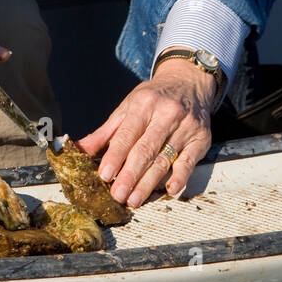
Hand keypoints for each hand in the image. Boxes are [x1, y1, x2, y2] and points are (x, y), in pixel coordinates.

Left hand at [76, 59, 217, 207]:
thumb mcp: (128, 107)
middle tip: (118, 195)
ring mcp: (186, 126)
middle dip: (130, 175)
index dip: (116, 156)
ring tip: (134, 199)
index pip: (127, 134)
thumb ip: (105, 131)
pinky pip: (189, 161)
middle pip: (146, 149)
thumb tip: (80, 149)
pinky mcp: (201, 138)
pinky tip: (169, 190)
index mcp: (144, 104)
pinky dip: (180, 177)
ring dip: (149, 183)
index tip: (105, 175)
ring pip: (165, 159)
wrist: (189, 82)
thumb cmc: (154, 98)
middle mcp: (166, 114)